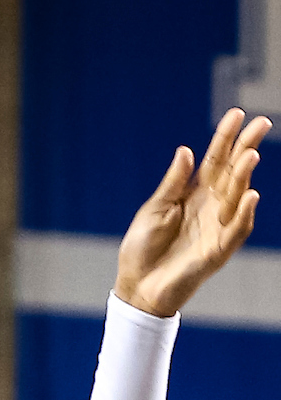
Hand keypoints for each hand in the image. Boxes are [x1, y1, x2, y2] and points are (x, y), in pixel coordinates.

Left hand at [115, 108, 266, 316]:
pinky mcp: (217, 251)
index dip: (225, 138)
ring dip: (245, 176)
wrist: (137, 285)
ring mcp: (217, 227)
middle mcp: (210, 207)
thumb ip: (173, 183)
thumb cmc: (143, 248)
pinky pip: (235, 230)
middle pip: (233, 172)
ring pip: (237, 196)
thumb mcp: (155, 209)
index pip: (215, 160)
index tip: (238, 114)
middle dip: (246, 147)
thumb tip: (187, 151)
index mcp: (194, 194)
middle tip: (262, 122)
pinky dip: (243, 213)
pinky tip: (249, 195)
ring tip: (250, 154)